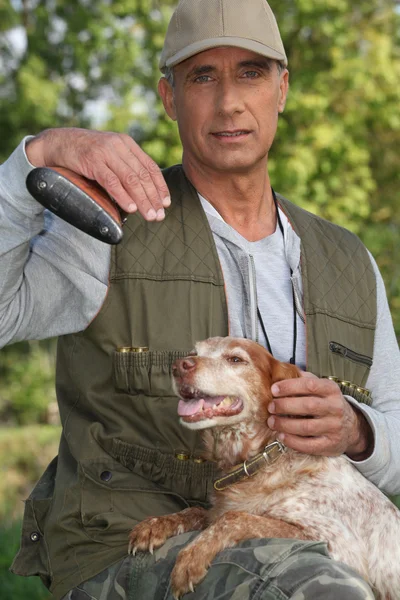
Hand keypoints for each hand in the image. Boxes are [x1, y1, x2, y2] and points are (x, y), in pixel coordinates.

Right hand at [26, 128, 169, 220]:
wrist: (58, 142)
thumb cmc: (85, 154)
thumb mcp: (109, 155)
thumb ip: (125, 167)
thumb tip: (142, 193)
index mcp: (127, 144)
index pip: (150, 167)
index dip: (160, 186)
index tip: (166, 203)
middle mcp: (119, 146)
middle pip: (142, 175)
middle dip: (153, 197)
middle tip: (160, 216)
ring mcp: (106, 152)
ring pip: (130, 179)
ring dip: (142, 200)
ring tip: (149, 215)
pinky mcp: (92, 161)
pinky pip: (112, 181)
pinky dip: (122, 196)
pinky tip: (130, 208)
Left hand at [267, 373, 373, 458]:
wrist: (351, 427)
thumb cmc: (328, 403)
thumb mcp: (321, 388)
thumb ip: (304, 380)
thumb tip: (280, 371)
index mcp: (331, 390)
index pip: (310, 385)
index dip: (290, 387)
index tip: (274, 389)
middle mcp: (335, 408)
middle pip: (308, 406)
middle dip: (285, 406)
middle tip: (270, 407)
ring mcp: (334, 427)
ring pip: (306, 427)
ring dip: (285, 424)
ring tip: (272, 422)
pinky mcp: (330, 445)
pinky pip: (309, 445)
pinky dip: (292, 441)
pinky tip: (281, 436)